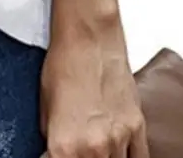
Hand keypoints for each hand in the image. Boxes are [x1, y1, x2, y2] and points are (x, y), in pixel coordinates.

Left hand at [40, 0, 147, 157]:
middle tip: (77, 149)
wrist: (88, 37)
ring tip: (95, 147)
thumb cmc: (62, 65)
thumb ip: (52, 141)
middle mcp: (94, 149)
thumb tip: (53, 153)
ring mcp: (119, 140)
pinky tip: (117, 152)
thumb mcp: (44, 108)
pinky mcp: (138, 129)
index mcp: (64, 146)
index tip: (56, 155)